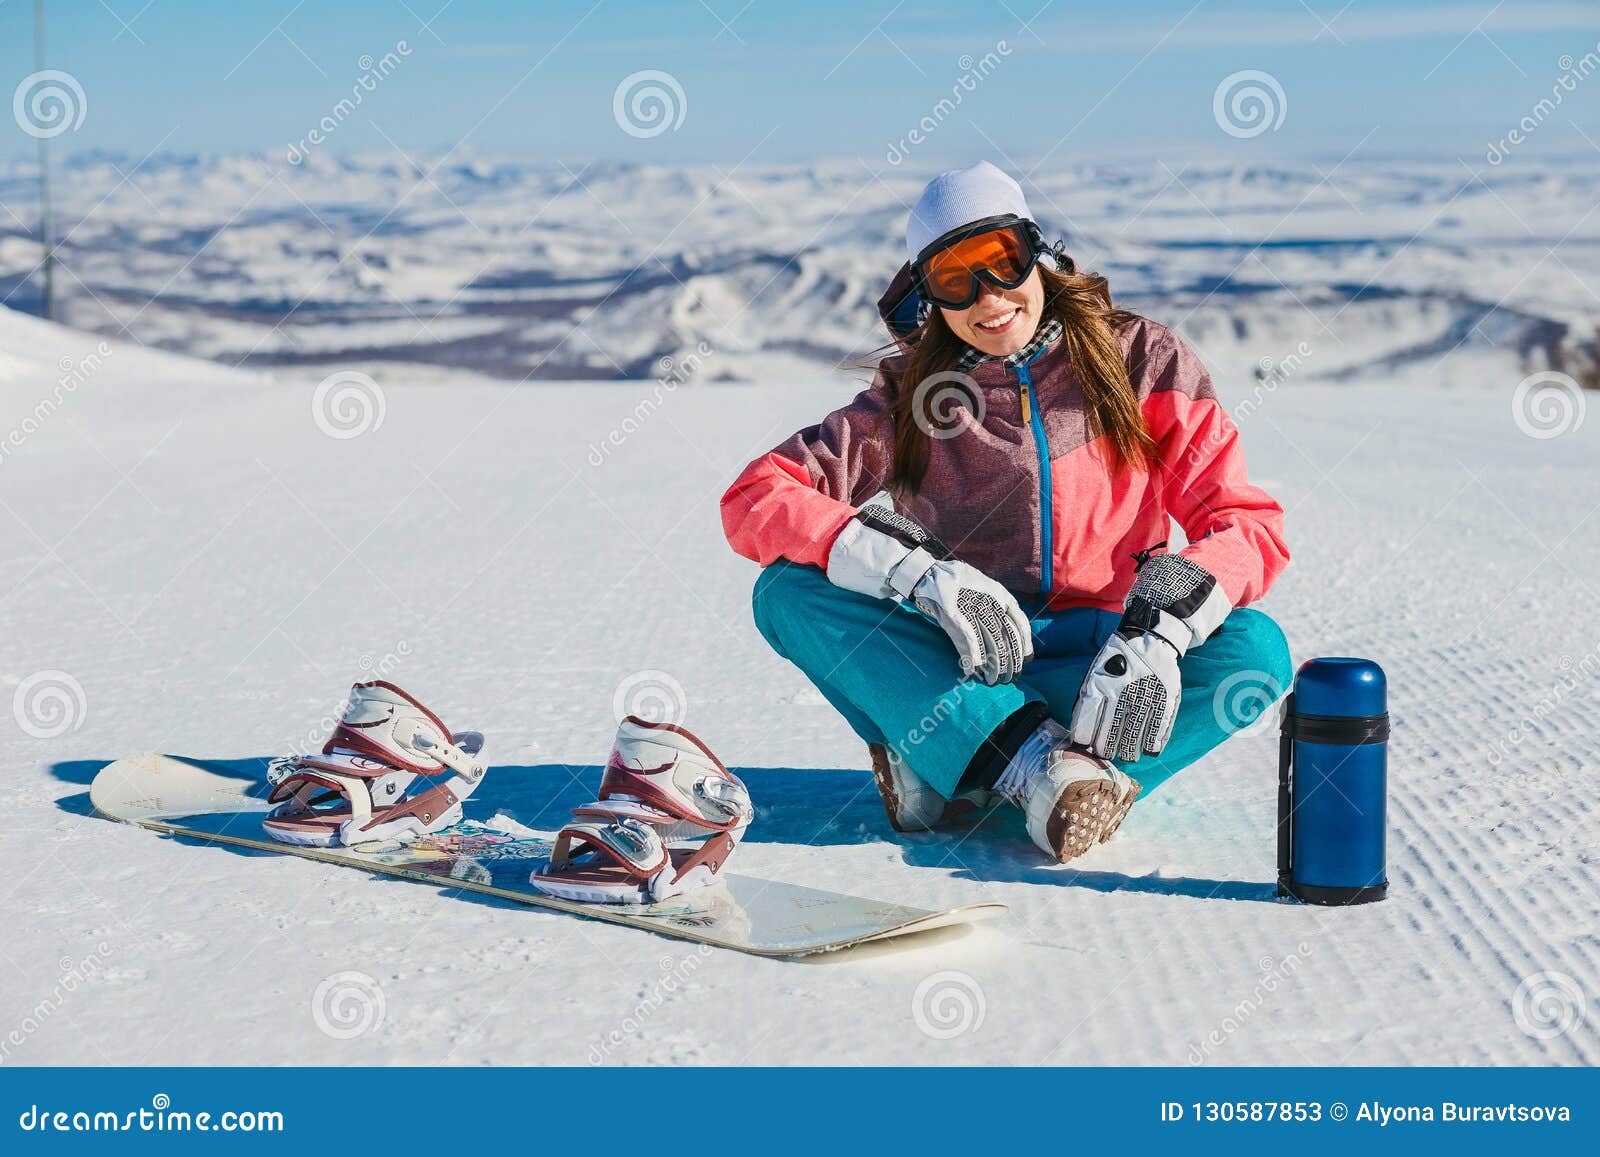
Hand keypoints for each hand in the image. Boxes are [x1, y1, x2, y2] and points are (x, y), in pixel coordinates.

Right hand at [911, 559, 1032, 684]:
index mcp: (1002, 595)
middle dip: (1011, 661)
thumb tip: (1006, 637)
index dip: (1025, 645)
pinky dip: (973, 657)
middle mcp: (992, 602)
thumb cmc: (958, 586)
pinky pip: (971, 641)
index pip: (1021, 623)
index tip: (1026, 660)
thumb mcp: (983, 592)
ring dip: (994, 665)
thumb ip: (996, 611)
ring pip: (993, 643)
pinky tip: (973, 670)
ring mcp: (975, 609)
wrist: (932, 576)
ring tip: (994, 680)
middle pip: (1008, 637)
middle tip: (1010, 677)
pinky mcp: (958, 617)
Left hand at [1070, 629, 1180, 759]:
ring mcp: (1144, 700)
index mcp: (1098, 688)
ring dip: (1128, 752)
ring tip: (1127, 753)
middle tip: (1107, 753)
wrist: (1148, 640)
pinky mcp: (1164, 703)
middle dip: (1105, 750)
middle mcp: (1120, 696)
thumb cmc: (1116, 663)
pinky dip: (1151, 747)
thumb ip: (1088, 703)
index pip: (1086, 725)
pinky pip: (1156, 736)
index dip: (1085, 741)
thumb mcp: (1095, 675)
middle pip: (1108, 739)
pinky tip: (1147, 749)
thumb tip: (1080, 736)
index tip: (1087, 746)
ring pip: (1132, 742)